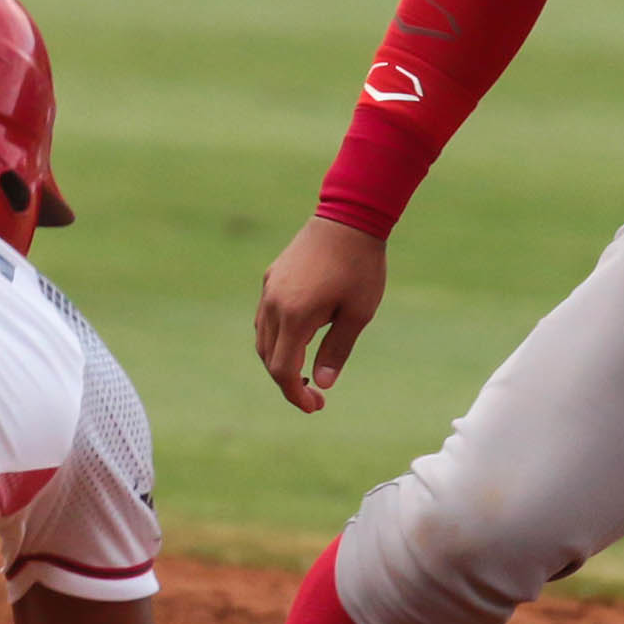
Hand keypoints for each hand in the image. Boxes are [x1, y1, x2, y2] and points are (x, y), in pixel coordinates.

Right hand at [254, 216, 386, 413]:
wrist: (349, 216)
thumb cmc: (360, 266)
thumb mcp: (357, 314)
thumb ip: (337, 350)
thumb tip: (322, 384)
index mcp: (295, 316)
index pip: (283, 370)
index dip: (295, 394)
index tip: (315, 406)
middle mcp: (274, 303)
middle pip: (268, 357)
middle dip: (288, 381)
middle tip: (315, 395)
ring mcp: (269, 288)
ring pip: (262, 337)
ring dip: (279, 360)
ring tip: (305, 371)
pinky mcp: (272, 277)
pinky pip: (265, 317)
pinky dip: (275, 337)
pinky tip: (298, 340)